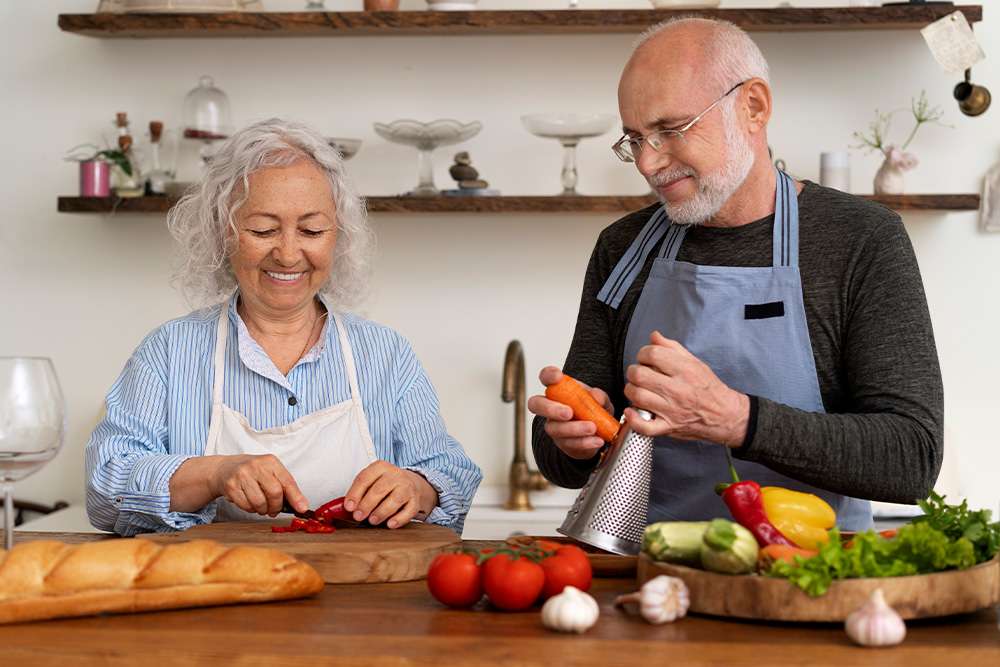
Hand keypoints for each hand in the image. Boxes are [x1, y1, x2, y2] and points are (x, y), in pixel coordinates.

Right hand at [209, 454, 307, 516]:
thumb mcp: (271, 473)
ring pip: (259, 502)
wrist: (225, 469)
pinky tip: (250, 503)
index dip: (296, 497)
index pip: (287, 481)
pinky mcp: (231, 486)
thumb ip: (286, 487)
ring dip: (263, 510)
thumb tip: (301, 506)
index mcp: (270, 462)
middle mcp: (256, 466)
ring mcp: (242, 475)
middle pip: (274, 493)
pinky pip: (246, 506)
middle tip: (274, 510)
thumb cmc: (253, 473)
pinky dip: (251, 509)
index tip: (302, 509)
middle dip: (276, 507)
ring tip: (262, 506)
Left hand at [343, 461, 437, 528]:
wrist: (411, 483)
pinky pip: (409, 510)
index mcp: (380, 467)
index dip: (355, 493)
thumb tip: (345, 508)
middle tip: (358, 516)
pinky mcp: (415, 500)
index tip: (348, 507)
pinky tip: (390, 524)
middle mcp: (395, 475)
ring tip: (372, 521)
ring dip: (382, 511)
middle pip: (379, 489)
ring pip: (395, 499)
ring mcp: (407, 487)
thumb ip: (359, 493)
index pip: (365, 478)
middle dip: (367, 504)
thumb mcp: (372, 482)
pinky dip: (399, 518)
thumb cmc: (385, 485)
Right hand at [527, 365, 613, 460]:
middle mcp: (550, 407)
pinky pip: (568, 443)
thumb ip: (599, 396)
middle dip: (550, 409)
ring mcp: (553, 426)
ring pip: (554, 428)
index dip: (548, 375)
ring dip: (574, 429)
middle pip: (536, 404)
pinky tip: (596, 440)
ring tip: (592, 428)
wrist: (599, 433)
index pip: (546, 377)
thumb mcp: (601, 400)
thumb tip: (596, 397)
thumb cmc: (593, 409)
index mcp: (558, 389)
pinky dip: (584, 442)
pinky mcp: (561, 443)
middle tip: (569, 413)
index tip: (557, 376)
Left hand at [623, 331, 748, 447]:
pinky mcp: (668, 427)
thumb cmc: (709, 388)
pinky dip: (633, 419)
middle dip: (633, 371)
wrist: (725, 415)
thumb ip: (672, 348)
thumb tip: (654, 336)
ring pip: (637, 396)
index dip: (643, 353)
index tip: (645, 357)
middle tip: (639, 373)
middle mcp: (678, 390)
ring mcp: (672, 410)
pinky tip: (631, 411)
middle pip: (640, 374)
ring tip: (637, 389)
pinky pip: (644, 427)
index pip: (653, 354)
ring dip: (631, 390)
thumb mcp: (695, 363)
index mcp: (685, 370)